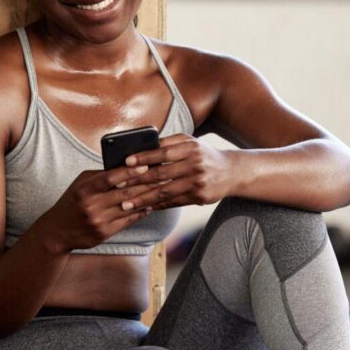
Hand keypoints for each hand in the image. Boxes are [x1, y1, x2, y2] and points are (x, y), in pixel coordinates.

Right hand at [39, 166, 159, 252]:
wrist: (58, 231)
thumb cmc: (73, 202)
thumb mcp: (80, 184)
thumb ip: (100, 176)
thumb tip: (125, 166)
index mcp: (85, 189)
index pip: (110, 178)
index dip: (128, 172)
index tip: (145, 165)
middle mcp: (91, 205)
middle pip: (124, 193)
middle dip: (145, 184)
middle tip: (162, 176)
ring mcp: (99, 221)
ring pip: (129, 207)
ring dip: (147, 198)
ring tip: (160, 189)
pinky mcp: (104, 233)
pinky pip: (128, 221)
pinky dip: (140, 212)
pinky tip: (150, 205)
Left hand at [114, 134, 235, 210]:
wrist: (231, 172)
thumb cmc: (204, 154)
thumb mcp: (190, 142)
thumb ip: (169, 142)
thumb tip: (144, 146)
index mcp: (191, 148)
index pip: (163, 152)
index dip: (144, 157)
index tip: (126, 162)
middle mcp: (195, 165)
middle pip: (160, 174)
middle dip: (137, 181)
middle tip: (118, 186)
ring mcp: (197, 183)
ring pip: (164, 192)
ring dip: (143, 199)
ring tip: (126, 203)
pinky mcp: (199, 197)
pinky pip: (173, 202)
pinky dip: (157, 205)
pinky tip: (144, 207)